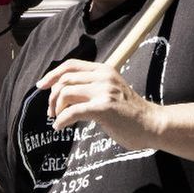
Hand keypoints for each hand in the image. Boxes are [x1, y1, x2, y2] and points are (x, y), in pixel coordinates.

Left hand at [35, 59, 163, 150]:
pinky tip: (60, 127)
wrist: (152, 124)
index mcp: (104, 70)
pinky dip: (61, 120)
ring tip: (58, 119)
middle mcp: (104, 77)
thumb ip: (92, 88)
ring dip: (56, 108)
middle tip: (51, 112)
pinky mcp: (104, 108)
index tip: (41, 86)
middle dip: (52, 97)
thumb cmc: (130, 113)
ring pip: (66, 93)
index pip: (71, 65)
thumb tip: (64, 94)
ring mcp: (104, 91)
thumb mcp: (111, 91)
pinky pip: (72, 111)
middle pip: (65, 79)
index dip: (52, 74)